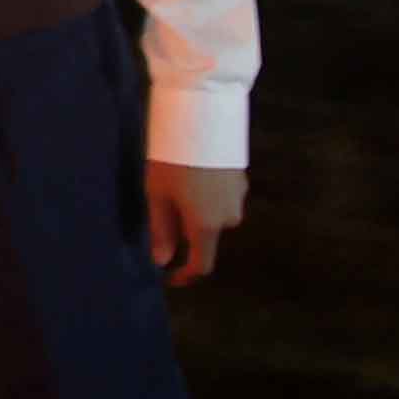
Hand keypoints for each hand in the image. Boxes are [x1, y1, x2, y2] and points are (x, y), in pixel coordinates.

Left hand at [147, 158, 243, 284]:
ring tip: (173, 183)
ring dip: (195, 210)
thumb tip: (162, 261)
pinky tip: (191, 173)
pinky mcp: (241, 180)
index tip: (171, 278)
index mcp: (207, 225)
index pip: (202, 264)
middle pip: (205, 235)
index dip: (186, 276)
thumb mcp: (157, 194)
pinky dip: (205, 195)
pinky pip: (220, 198)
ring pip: (213, 216)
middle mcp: (229, 217)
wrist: (204, 120)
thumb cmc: (172, 159)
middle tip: (160, 207)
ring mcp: (239, 198)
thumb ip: (161, 230)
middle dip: (185, 231)